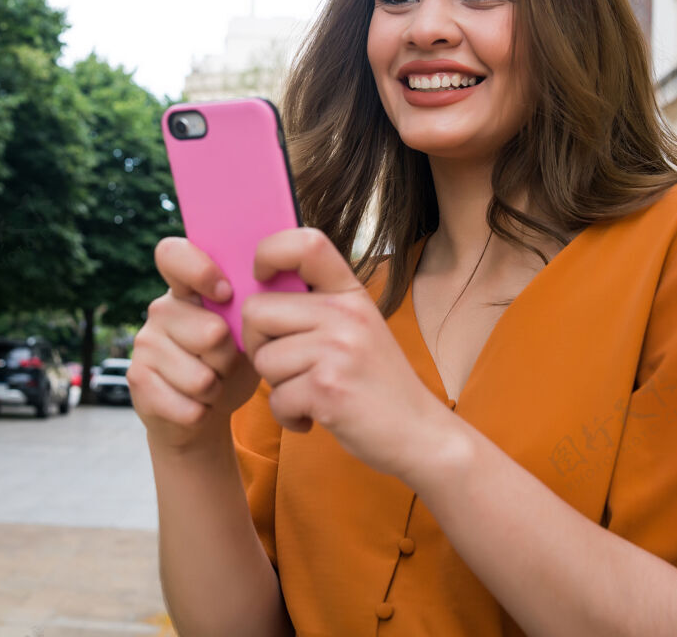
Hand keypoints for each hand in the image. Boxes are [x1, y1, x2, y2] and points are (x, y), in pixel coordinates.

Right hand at [129, 237, 261, 452]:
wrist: (201, 410)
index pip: (173, 254)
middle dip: (229, 358)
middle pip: (210, 333)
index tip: (226, 294)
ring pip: (201, 377)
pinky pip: (187, 404)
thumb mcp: (245, 333)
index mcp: (186, 288)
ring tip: (211, 385)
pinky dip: (201, 412)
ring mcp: (144, 343)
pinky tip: (196, 405)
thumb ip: (249, 310)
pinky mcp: (137, 379)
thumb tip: (271, 293)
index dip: (201, 270)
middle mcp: (161, 309)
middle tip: (224, 363)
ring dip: (216, 390)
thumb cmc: (230, 363)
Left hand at [241, 228, 449, 477]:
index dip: (269, 252)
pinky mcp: (328, 389)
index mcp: (351, 294)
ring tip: (311, 392)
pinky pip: (276, 398)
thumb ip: (318, 307)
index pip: (306, 243)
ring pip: (263, 358)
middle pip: (257, 310)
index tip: (261, 278)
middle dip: (259, 344)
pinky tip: (315, 416)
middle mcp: (346, 314)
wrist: (419, 434)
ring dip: (278, 386)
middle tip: (288, 366)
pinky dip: (288, 416)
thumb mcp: (359, 329)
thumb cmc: (378, 384)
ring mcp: (339, 350)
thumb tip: (258, 290)